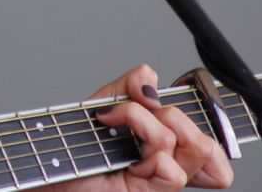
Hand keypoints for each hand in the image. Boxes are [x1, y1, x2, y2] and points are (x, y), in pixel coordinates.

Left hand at [51, 65, 233, 191]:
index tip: (172, 105)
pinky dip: (146, 147)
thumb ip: (129, 85)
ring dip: (153, 125)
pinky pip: (171, 169)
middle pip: (209, 142)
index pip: (213, 148)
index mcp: (165, 147)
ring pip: (194, 147)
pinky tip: (123, 155)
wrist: (48, 164)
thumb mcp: (104, 102)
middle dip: (173, 113)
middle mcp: (168, 166)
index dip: (210, 124)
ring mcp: (160, 182)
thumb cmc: (74, 142)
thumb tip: (150, 81)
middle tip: (135, 114)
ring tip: (123, 127)